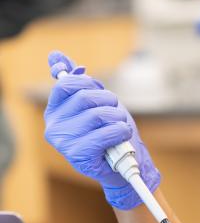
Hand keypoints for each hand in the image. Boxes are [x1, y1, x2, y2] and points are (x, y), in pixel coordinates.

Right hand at [44, 51, 160, 209]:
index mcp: (54, 112)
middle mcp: (54, 128)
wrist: (122, 166)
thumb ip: (76, 80)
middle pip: (85, 97)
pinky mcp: (80, 157)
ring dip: (118, 117)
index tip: (101, 92)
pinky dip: (121, 131)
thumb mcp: (94, 103)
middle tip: (116, 112)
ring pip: (98, 114)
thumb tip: (56, 56)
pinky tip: (122, 136)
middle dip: (109, 101)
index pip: (67, 84)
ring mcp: (65, 144)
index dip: (91, 84)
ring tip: (120, 126)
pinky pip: (107, 133)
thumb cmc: (109, 132)